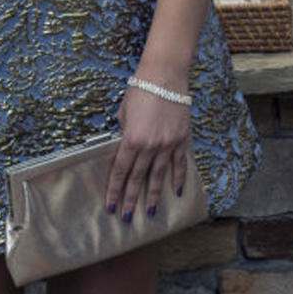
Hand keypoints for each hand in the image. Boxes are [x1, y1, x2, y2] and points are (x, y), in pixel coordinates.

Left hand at [106, 75, 192, 219]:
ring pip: (159, 176)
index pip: (120, 171)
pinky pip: (179, 164)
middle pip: (138, 178)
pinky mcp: (181, 140)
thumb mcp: (123, 112)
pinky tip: (176, 192)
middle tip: (126, 217)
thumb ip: (124, 133)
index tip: (111, 205)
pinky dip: (178, 178)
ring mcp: (167, 144)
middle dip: (131, 199)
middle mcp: (150, 146)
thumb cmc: (140, 90)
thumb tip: (124, 146)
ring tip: (149, 211)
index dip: (114, 190)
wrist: (165, 76)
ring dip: (153, 195)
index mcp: (131, 139)